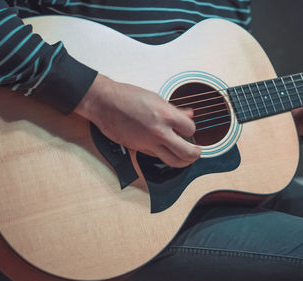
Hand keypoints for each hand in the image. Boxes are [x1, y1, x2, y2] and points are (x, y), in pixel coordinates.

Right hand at [74, 74, 200, 166]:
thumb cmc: (127, 96)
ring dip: (184, 162)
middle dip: (196, 153)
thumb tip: (189, 114)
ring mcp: (149, 142)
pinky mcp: (139, 149)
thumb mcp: (155, 98)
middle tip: (197, 151)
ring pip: (174, 161)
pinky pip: (158, 157)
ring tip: (187, 158)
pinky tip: (167, 151)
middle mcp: (159, 131)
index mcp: (165, 115)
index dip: (191, 130)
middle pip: (187, 152)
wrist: (105, 103)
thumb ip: (174, 110)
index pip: (190, 129)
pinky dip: (166, 156)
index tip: (189, 129)